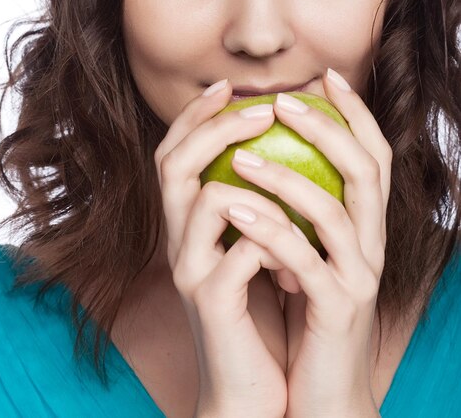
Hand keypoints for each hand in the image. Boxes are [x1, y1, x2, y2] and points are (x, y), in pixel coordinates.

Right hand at [154, 80, 289, 417]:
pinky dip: (274, 238)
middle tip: (263, 111)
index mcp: (184, 223)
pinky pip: (241, 251)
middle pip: (175, 164)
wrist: (244, 381)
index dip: (195, 115)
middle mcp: (175, 240)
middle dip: (219, 128)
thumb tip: (276, 146)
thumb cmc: (254, 304)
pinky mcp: (211, 301)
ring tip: (294, 190)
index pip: (173, 153)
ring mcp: (188, 270)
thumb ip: (250, 200)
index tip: (227, 86)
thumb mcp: (248, 242)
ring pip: (206, 200)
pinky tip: (292, 253)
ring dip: (258, 184)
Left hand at [226, 69, 389, 417]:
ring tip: (242, 154)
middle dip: (327, 127)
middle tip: (283, 99)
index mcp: (365, 226)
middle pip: (365, 171)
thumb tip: (270, 156)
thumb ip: (300, 211)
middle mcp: (372, 244)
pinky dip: (269, 228)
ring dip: (287, 176)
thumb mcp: (306, 250)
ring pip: (334, 212)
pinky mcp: (336, 308)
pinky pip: (303, 260)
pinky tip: (232, 206)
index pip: (372, 156)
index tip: (325, 76)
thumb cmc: (306, 312)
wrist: (321, 390)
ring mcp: (358, 276)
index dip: (355, 113)